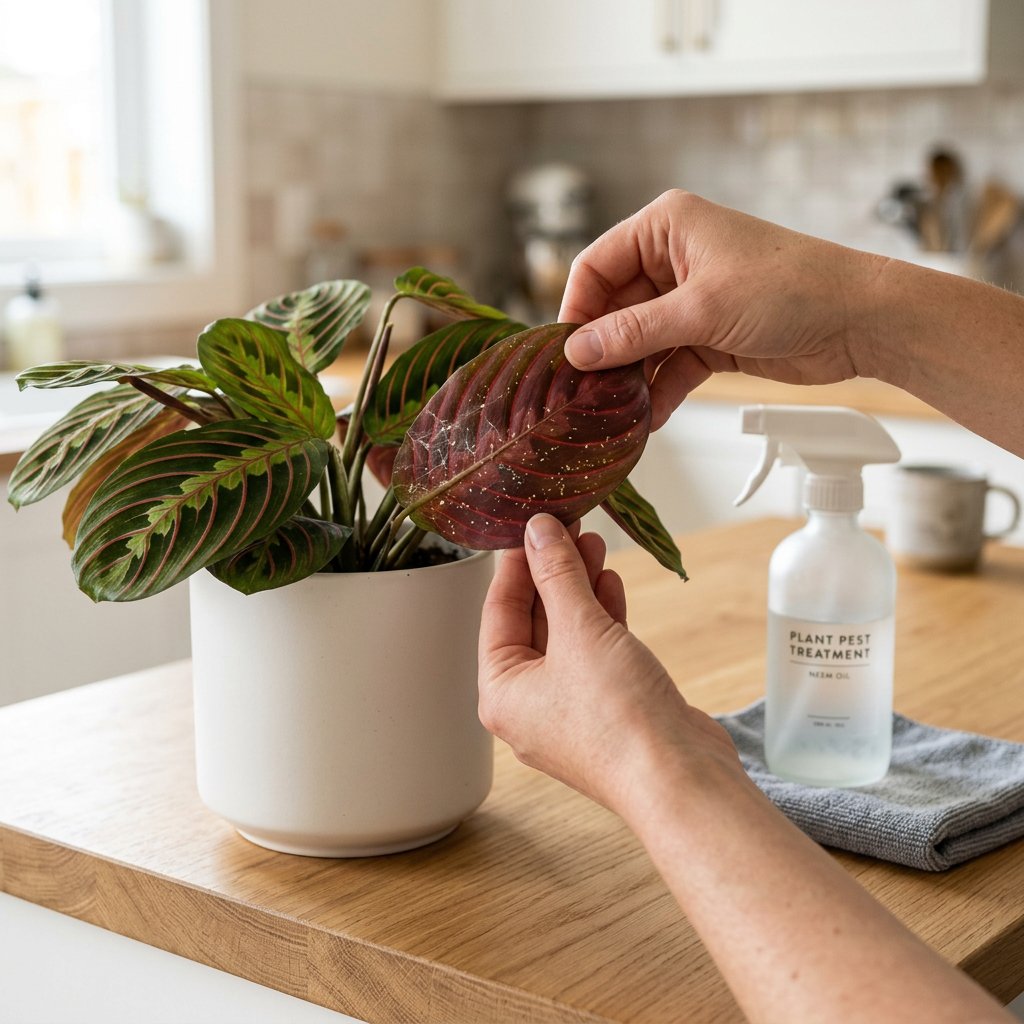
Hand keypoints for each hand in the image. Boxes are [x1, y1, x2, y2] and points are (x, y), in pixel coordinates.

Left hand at [477, 513, 736, 817]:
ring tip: (593, 543)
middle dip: (552, 571)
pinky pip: (595, 652)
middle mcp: (529, 704)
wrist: (681, 779)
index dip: (516, 563)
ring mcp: (571, 709)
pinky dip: (602, 617)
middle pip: (533, 621)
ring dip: (579, 589)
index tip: (531, 525)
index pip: (498, 612)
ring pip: (567, 634)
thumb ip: (557, 575)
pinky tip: (610, 583)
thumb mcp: (580, 630)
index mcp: (501, 692)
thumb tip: (538, 531)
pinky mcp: (608, 709)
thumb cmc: (620, 718)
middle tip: (568, 526)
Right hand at [559, 190, 885, 428]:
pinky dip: (658, 391)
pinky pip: (668, 365)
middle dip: (601, 351)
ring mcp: (691, 300)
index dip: (575, 310)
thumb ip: (635, 332)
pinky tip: (647, 419)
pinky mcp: (709, 336)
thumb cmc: (791, 288)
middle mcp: (673, 259)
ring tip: (609, 411)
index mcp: (666, 228)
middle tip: (579, 392)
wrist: (859, 320)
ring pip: (639, 342)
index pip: (596, 266)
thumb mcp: (702, 310)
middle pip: (614, 309)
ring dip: (628, 376)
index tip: (563, 354)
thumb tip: (578, 351)